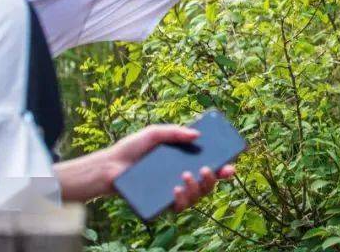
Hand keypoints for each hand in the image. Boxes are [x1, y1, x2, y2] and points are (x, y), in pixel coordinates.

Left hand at [101, 125, 235, 211]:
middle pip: (207, 183)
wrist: (109, 167)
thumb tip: (197, 136)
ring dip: (197, 188)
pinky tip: (176, 190)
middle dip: (212, 179)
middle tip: (206, 169)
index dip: (223, 168)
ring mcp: (172, 192)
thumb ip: (175, 132)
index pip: (209, 165)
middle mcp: (181, 177)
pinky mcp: (161, 203)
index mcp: (184, 160)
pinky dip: (181, 199)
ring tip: (186, 177)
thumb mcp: (154, 133)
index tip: (231, 166)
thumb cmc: (131, 149)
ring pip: (196, 197)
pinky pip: (179, 207)